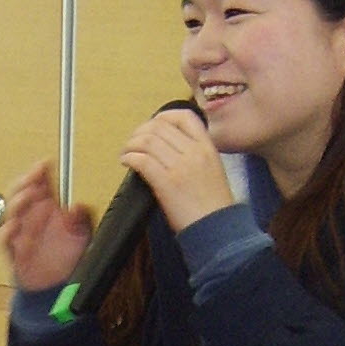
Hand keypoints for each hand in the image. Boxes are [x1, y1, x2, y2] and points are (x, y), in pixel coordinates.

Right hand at [0, 161, 91, 291]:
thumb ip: (82, 220)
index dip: (39, 172)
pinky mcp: (13, 252)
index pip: (39, 185)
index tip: (45, 163)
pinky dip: (7, 232)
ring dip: (18, 201)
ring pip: (11, 212)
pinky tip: (14, 225)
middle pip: (21, 192)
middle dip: (26, 181)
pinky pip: (4, 240)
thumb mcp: (83, 236)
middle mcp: (31, 218)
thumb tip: (77, 206)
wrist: (57, 288)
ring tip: (29, 194)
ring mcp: (20, 233)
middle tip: (35, 175)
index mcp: (46, 209)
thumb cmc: (66, 259)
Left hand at [122, 105, 228, 233]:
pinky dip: (129, 157)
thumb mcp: (212, 170)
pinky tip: (126, 162)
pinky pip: (142, 160)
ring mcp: (180, 167)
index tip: (153, 125)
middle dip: (140, 132)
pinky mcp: (166, 183)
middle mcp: (194, 152)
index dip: (164, 117)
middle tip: (133, 142)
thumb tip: (168, 148)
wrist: (217, 228)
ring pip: (147, 141)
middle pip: (159, 127)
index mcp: (207, 147)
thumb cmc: (214, 206)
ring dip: (131, 145)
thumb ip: (195, 155)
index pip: (184, 117)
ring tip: (126, 153)